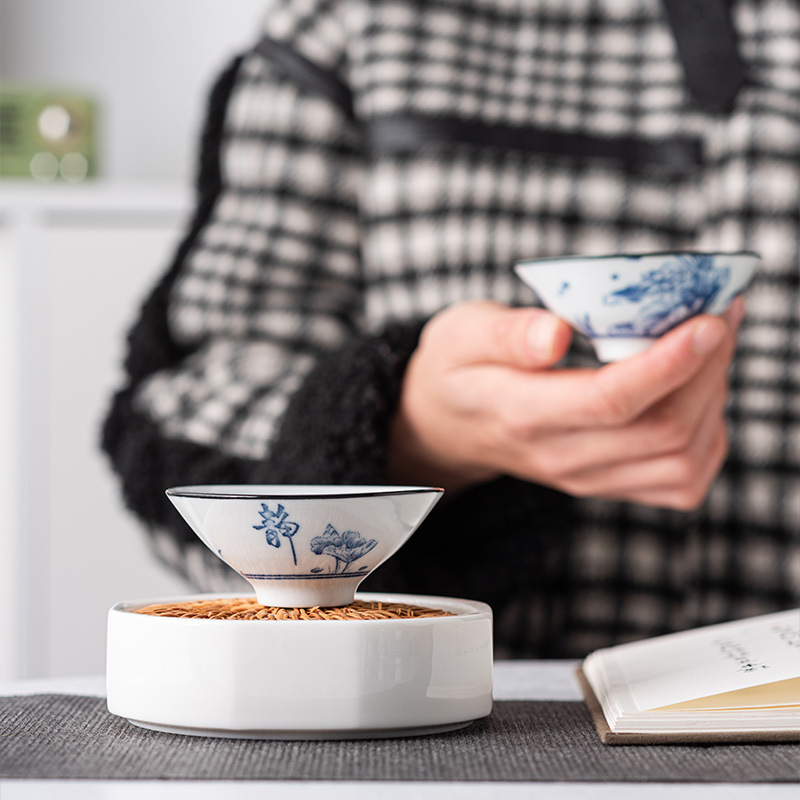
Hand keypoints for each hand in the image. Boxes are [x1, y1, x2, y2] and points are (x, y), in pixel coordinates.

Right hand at [388, 297, 743, 509]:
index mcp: (521, 413)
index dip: (669, 363)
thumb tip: (557, 334)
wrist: (447, 428)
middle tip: (719, 311)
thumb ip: (507, 334)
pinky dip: (708, 436)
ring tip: (710, 346)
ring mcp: (586, 478)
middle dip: (707, 369)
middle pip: (662, 430)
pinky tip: (697, 394)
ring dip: (713, 400)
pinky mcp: (606, 484)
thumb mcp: (462, 334)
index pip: (609, 402)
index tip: (709, 320)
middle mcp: (560, 456)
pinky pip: (681, 480)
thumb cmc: (458, 369)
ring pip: (682, 459)